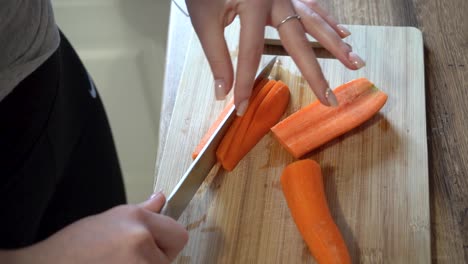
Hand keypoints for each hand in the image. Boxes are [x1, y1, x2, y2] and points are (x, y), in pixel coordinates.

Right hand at [9, 192, 187, 263]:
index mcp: (137, 221)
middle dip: (154, 257)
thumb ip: (142, 211)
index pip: (178, 234)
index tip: (155, 244)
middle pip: (169, 257)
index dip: (166, 240)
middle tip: (125, 256)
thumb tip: (160, 199)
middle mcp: (140, 242)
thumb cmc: (72, 248)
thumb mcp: (110, 219)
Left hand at [186, 0, 365, 114]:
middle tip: (330, 99)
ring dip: (335, 44)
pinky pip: (312, 7)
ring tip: (355, 62)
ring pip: (315, 21)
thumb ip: (216, 55)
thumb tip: (223, 92)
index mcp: (254, 4)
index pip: (251, 53)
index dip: (244, 82)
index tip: (242, 107)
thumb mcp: (204, 19)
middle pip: (299, 41)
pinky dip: (328, 21)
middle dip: (315, 73)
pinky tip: (343, 32)